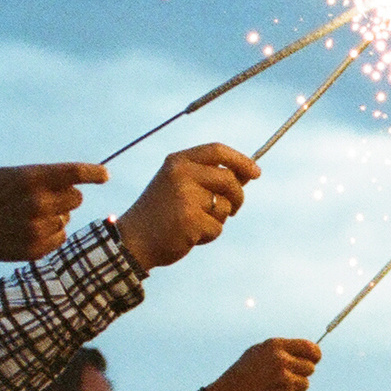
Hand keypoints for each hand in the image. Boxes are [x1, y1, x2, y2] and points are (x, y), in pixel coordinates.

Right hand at [0, 163, 105, 264]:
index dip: (93, 173)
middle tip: (47, 196)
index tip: (104, 175)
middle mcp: (37, 203)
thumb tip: (73, 183)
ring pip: (66, 218)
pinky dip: (51, 233)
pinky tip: (29, 229)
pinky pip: (60, 236)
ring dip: (55, 215)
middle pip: (76, 198)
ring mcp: (38, 228)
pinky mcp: (37, 248)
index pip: (73, 173)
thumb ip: (39, 177)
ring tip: (28, 214)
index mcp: (30, 178)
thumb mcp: (7, 175)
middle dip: (67, 196)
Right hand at [115, 143, 259, 269]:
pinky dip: (209, 235)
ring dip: (218, 219)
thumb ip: (210, 178)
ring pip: (225, 206)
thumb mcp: (180, 186)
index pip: (217, 151)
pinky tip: (189, 235)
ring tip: (195, 223)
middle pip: (229, 179)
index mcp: (177, 161)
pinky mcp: (190, 220)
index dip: (241, 160)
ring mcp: (185, 196)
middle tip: (233, 210)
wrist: (134, 239)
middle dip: (238, 197)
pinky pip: (217, 228)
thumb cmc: (162, 213)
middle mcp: (181, 173)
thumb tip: (249, 173)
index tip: (256, 172)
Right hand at [208, 338, 320, 390]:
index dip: (315, 354)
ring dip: (294, 387)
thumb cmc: (244, 372)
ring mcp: (284, 378)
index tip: (315, 359)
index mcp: (275, 345)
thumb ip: (283, 350)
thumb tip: (310, 350)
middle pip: (310, 367)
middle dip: (302, 373)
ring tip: (274, 386)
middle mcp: (281, 359)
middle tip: (287, 377)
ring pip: (304, 384)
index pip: (309, 347)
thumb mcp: (259, 352)